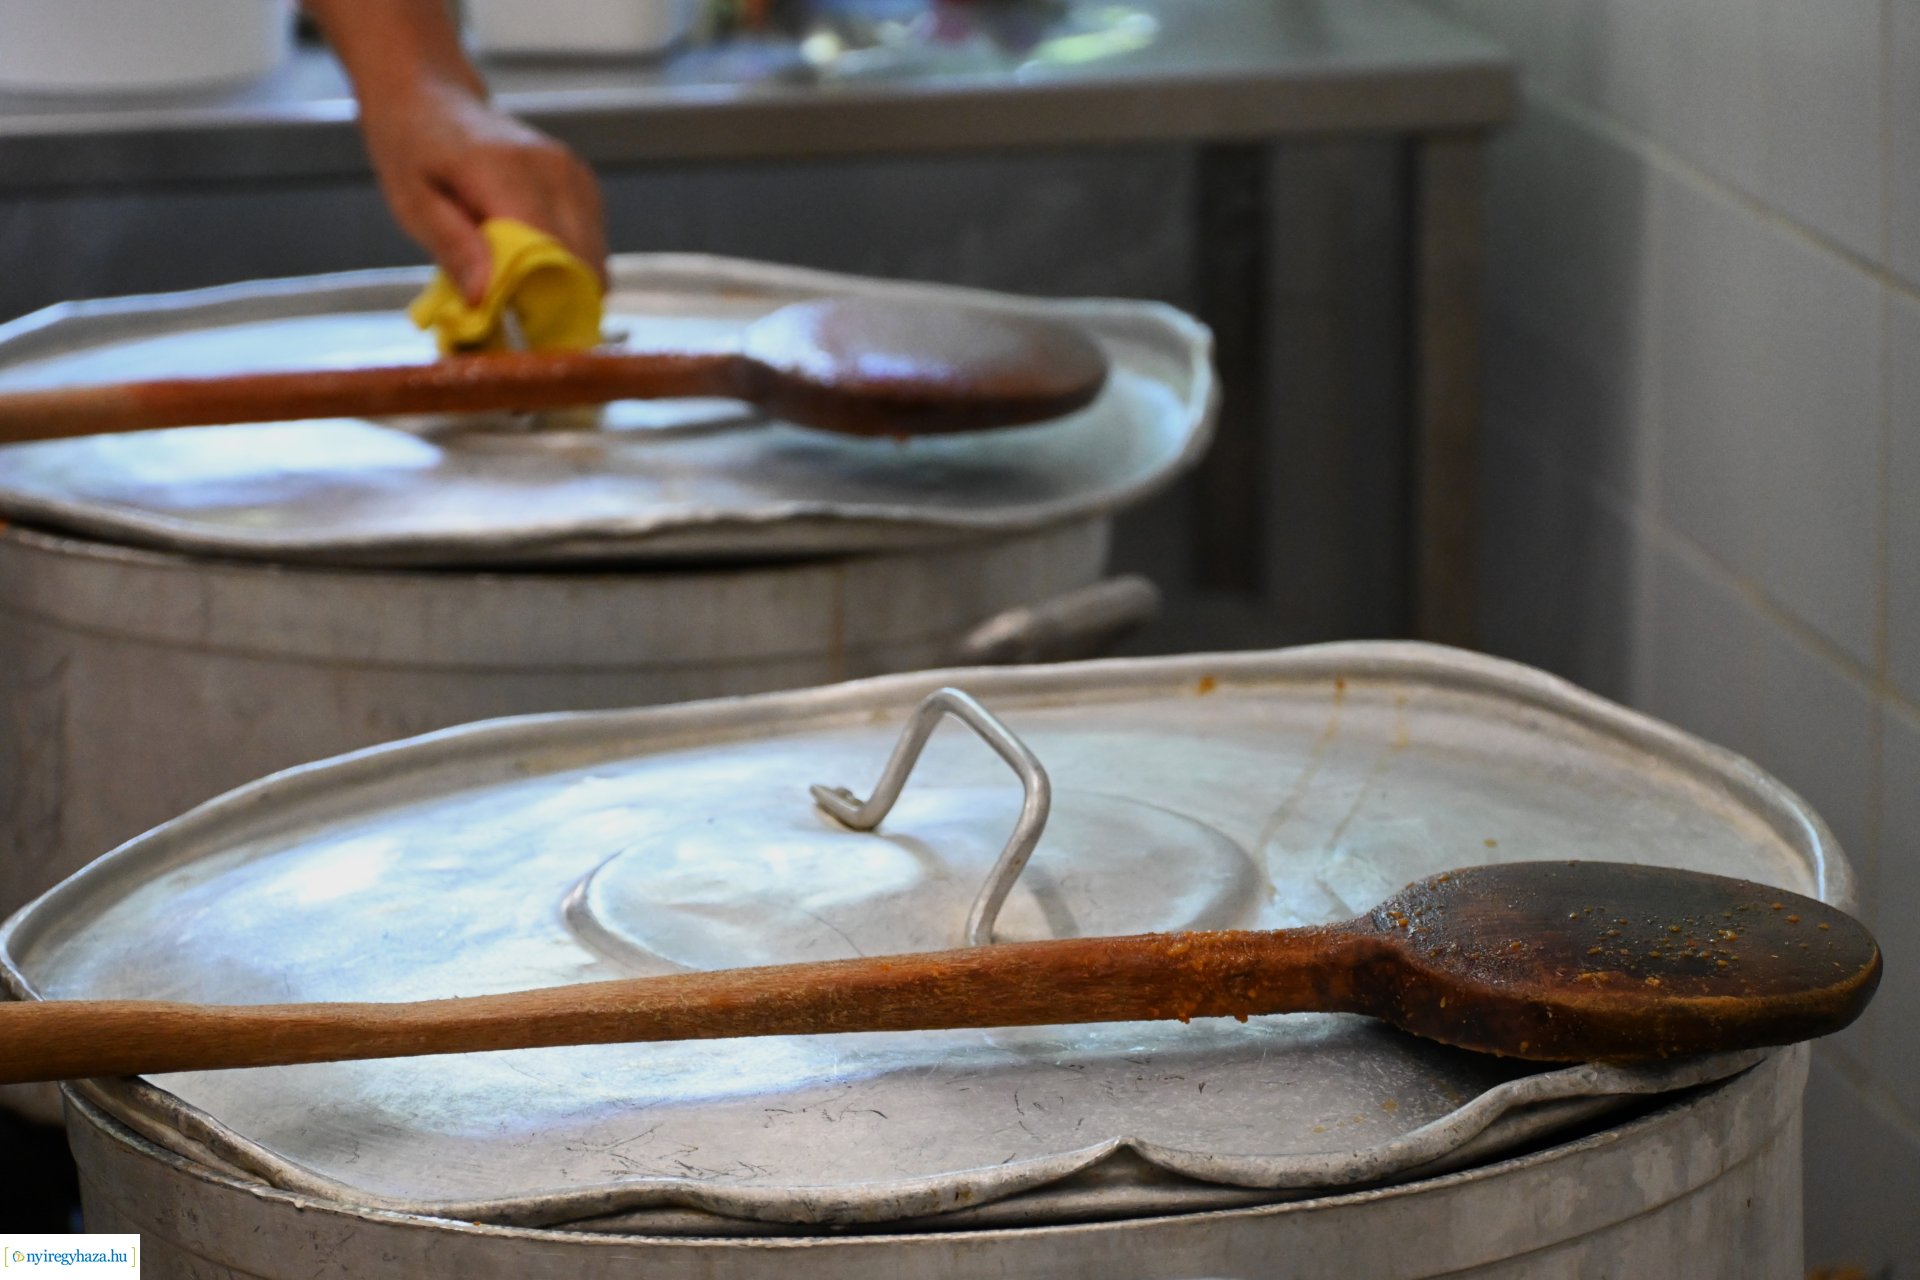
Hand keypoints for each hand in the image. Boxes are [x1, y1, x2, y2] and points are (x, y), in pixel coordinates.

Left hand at [359, 78, 606, 303]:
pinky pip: (592, 244)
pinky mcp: (584, 183)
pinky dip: (570, 267)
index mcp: (505, 171)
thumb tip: (483, 298)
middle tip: (518, 327)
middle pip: (581, 262)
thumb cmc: (413, 151)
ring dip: (566, 289)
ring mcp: (575, 174)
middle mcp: (554, 169)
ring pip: (594, 259)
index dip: (540, 303)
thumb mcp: (412, 202)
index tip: (518, 337)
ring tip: (522, 296)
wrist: (432, 99)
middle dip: (556, 305)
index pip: (548, 252)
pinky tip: (535, 267)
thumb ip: (452, 247)